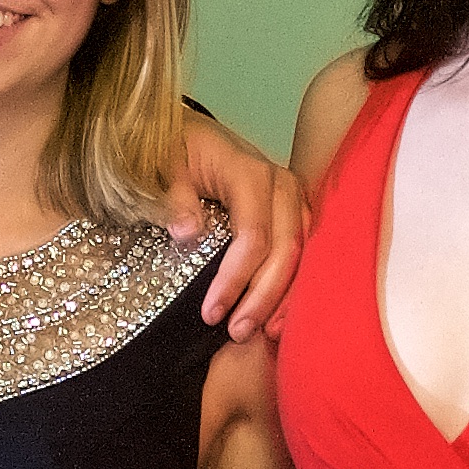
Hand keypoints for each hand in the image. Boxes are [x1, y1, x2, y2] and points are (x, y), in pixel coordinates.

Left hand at [168, 112, 307, 339]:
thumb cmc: (174, 151)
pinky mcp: (296, 213)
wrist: (191, 135)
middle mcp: (281, 185)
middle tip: (236, 333)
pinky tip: (281, 316)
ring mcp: (293, 199)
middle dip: (263, 297)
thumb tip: (186, 232)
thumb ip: (174, 197)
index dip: (235, 278)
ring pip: (303, 255)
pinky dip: (295, 287)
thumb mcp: (162, 166)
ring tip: (264, 334)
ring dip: (285, 298)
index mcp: (248, 172)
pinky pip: (306, 253)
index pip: (253, 235)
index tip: (211, 313)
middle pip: (285, 249)